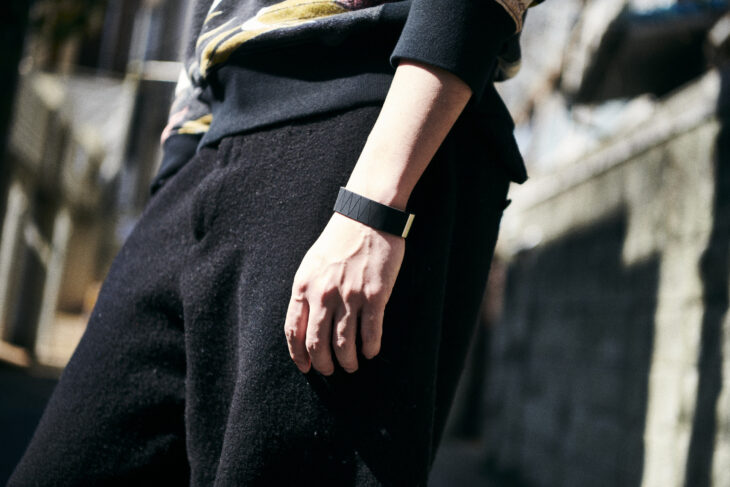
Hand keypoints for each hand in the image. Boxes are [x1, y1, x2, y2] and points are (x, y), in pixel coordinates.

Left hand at [284, 212, 404, 374]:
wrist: (367, 216)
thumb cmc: (339, 240)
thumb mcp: (312, 264)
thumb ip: (307, 292)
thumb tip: (306, 323)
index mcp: (303, 287)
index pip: (293, 332)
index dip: (299, 355)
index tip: (306, 367)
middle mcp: (323, 295)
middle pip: (317, 344)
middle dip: (324, 364)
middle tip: (331, 370)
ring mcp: (349, 296)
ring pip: (344, 345)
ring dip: (348, 362)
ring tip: (353, 365)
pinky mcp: (374, 296)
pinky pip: (371, 333)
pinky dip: (370, 348)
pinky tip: (371, 352)